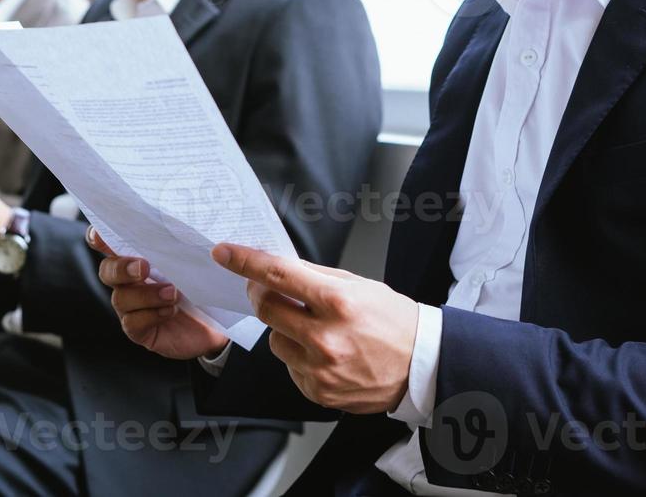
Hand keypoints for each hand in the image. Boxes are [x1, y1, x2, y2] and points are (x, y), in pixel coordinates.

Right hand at [89, 227, 229, 359]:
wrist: (219, 329)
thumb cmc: (208, 287)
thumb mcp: (204, 264)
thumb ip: (203, 252)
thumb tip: (214, 247)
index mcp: (143, 257)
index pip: (112, 244)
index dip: (100, 238)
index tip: (98, 234)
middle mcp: (132, 281)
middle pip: (107, 270)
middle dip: (121, 268)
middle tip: (144, 268)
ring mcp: (134, 307)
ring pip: (121, 298)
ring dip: (146, 295)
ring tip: (173, 293)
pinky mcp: (140, 330)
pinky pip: (132, 322)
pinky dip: (150, 315)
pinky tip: (171, 311)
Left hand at [213, 242, 418, 414]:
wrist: (421, 366)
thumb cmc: (394, 322)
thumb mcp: (359, 286)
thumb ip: (316, 278)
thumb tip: (278, 269)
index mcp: (337, 302)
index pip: (278, 275)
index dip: (245, 262)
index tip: (224, 253)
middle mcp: (325, 337)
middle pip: (265, 310)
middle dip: (259, 294)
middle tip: (265, 288)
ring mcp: (320, 369)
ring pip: (275, 340)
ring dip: (284, 329)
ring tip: (313, 328)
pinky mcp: (318, 392)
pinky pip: (289, 367)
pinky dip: (298, 356)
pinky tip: (324, 353)